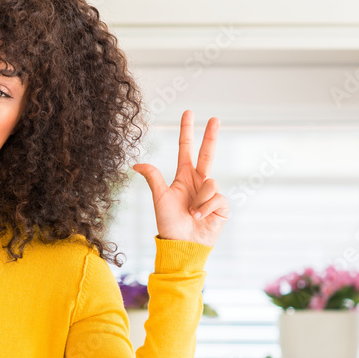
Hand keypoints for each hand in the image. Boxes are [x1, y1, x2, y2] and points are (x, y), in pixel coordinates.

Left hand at [132, 110, 228, 246]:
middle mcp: (199, 182)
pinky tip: (200, 217)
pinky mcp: (221, 205)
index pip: (186, 149)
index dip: (187, 131)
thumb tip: (136, 164)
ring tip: (191, 213)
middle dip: (211, 136)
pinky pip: (216, 197)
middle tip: (215, 118)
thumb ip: (153, 178)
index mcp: (184, 177)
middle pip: (207, 153)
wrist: (182, 244)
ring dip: (199, 200)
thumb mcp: (160, 198)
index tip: (188, 113)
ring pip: (210, 182)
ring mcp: (211, 193)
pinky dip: (206, 207)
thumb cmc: (169, 223)